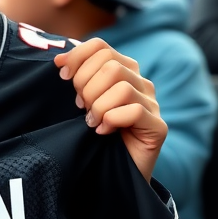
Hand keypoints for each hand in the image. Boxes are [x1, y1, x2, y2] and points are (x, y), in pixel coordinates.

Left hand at [55, 38, 166, 180]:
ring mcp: (152, 104)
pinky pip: (134, 111)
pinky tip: (104, 131)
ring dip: (98, 106)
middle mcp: (141, 82)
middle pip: (110, 65)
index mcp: (123, 69)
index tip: (62, 76)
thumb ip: (77, 78)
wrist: (114, 172)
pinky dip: (112, 120)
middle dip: (86, 86)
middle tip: (81, 107)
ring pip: (122, 88)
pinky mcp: (158, 127)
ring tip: (92, 122)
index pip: (101, 46)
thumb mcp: (82, 100)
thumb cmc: (96, 132)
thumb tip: (59, 60)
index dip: (78, 57)